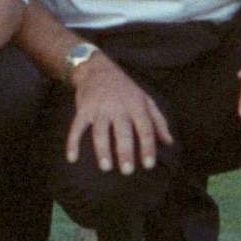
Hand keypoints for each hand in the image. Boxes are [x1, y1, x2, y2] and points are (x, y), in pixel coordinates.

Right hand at [66, 53, 173, 174]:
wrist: (97, 69)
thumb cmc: (126, 89)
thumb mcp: (146, 100)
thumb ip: (158, 121)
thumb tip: (169, 143)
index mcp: (136, 106)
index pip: (144, 128)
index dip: (147, 147)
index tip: (148, 165)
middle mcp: (118, 107)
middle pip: (122, 131)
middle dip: (124, 151)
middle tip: (127, 171)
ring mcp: (99, 108)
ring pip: (100, 131)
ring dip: (102, 149)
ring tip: (105, 167)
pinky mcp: (83, 109)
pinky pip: (76, 127)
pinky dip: (72, 142)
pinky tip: (72, 158)